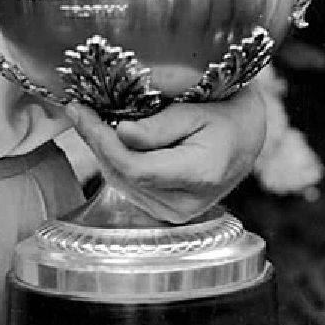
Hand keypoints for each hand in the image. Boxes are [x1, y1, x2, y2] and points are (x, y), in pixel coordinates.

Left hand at [65, 82, 266, 224]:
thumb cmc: (225, 117)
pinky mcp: (167, 212)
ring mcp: (176, 213)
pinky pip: (129, 187)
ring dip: (101, 152)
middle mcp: (186, 204)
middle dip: (95, 141)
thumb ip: (158, 126)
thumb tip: (121, 134)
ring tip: (89, 121)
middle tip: (78, 111)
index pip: (134, 166)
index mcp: (199, 176)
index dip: (102, 140)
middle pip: (122, 175)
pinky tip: (108, 140)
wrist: (246, 138)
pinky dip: (115, 163)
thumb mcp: (195, 111)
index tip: (81, 111)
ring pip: (121, 183)